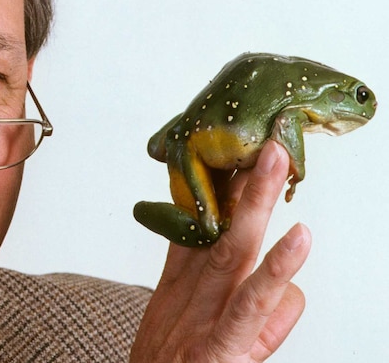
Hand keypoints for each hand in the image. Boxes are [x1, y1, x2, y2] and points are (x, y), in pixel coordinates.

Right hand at [130, 141, 310, 361]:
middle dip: (242, 180)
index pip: (199, 227)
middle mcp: (192, 296)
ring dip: (258, 202)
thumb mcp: (194, 338)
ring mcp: (206, 318)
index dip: (215, 187)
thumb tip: (292, 294)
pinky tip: (299, 238)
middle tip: (262, 138)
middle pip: (218, 227)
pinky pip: (253, 302)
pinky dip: (276, 268)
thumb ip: (250, 317)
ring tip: (278, 161)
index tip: (229, 149)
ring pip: (234, 250)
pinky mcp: (223, 345)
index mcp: (182, 290)